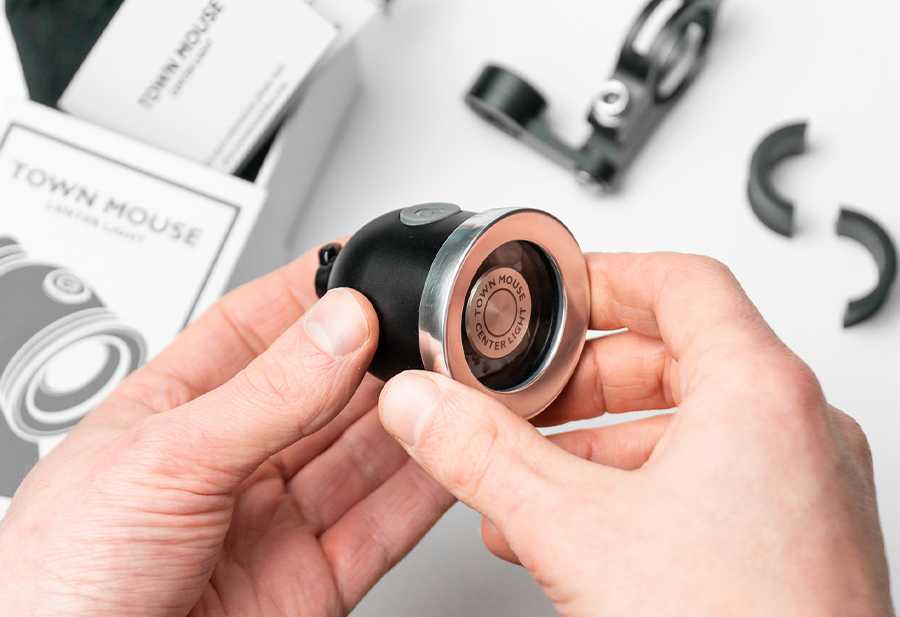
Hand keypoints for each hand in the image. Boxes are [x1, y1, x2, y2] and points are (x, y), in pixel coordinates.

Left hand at [0, 246, 452, 616]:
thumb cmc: (54, 588)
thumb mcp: (164, 463)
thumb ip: (264, 396)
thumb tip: (340, 325)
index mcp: (172, 417)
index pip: (253, 331)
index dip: (311, 295)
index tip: (366, 266)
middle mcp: (229, 465)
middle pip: (322, 394)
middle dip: (378, 359)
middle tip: (429, 329)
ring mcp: (273, 525)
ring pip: (362, 458)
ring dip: (411, 421)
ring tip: (454, 383)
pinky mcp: (312, 582)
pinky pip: (382, 526)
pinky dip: (424, 491)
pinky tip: (449, 455)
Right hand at [379, 253, 892, 616]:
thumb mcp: (577, 531)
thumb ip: (484, 456)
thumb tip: (425, 406)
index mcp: (762, 394)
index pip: (681, 282)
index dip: (602, 280)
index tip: (552, 299)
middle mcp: (800, 431)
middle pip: (678, 353)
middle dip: (584, 379)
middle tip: (527, 397)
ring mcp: (807, 487)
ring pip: (691, 423)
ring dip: (604, 438)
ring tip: (539, 471)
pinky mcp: (799, 539)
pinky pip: (713, 478)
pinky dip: (643, 482)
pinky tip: (584, 524)